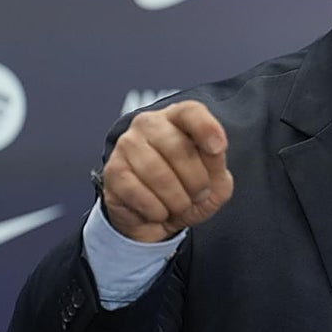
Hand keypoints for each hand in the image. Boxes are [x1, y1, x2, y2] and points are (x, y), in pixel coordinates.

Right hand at [100, 100, 232, 242]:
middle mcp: (148, 124)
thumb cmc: (188, 191)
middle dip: (196, 181)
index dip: (206, 128)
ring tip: (180, 206)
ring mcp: (126, 145)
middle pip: (178, 148)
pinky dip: (156, 210)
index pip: (190, 111)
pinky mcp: (113, 171)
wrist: (158, 219)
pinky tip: (158, 211)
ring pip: (157, 173)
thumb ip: (217, 164)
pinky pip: (138, 192)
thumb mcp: (215, 181)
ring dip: (177, 199)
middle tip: (199, 195)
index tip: (218, 149)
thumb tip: (213, 150)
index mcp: (177, 118)